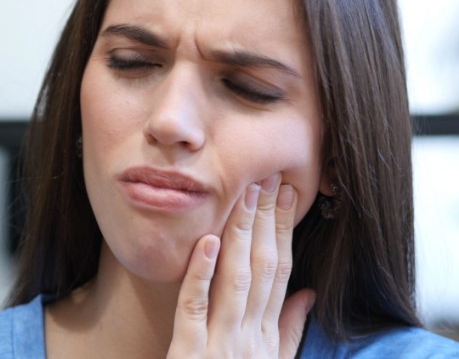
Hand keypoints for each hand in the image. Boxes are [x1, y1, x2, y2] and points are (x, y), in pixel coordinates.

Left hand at [167, 173, 315, 357]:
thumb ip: (289, 329)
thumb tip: (308, 292)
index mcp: (268, 334)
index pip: (281, 270)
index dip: (285, 231)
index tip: (287, 196)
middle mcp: (250, 335)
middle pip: (263, 267)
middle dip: (268, 221)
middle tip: (269, 179)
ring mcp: (220, 344)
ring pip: (235, 278)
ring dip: (242, 235)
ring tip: (247, 196)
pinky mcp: (188, 355)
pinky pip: (194, 307)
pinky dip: (201, 273)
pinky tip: (209, 241)